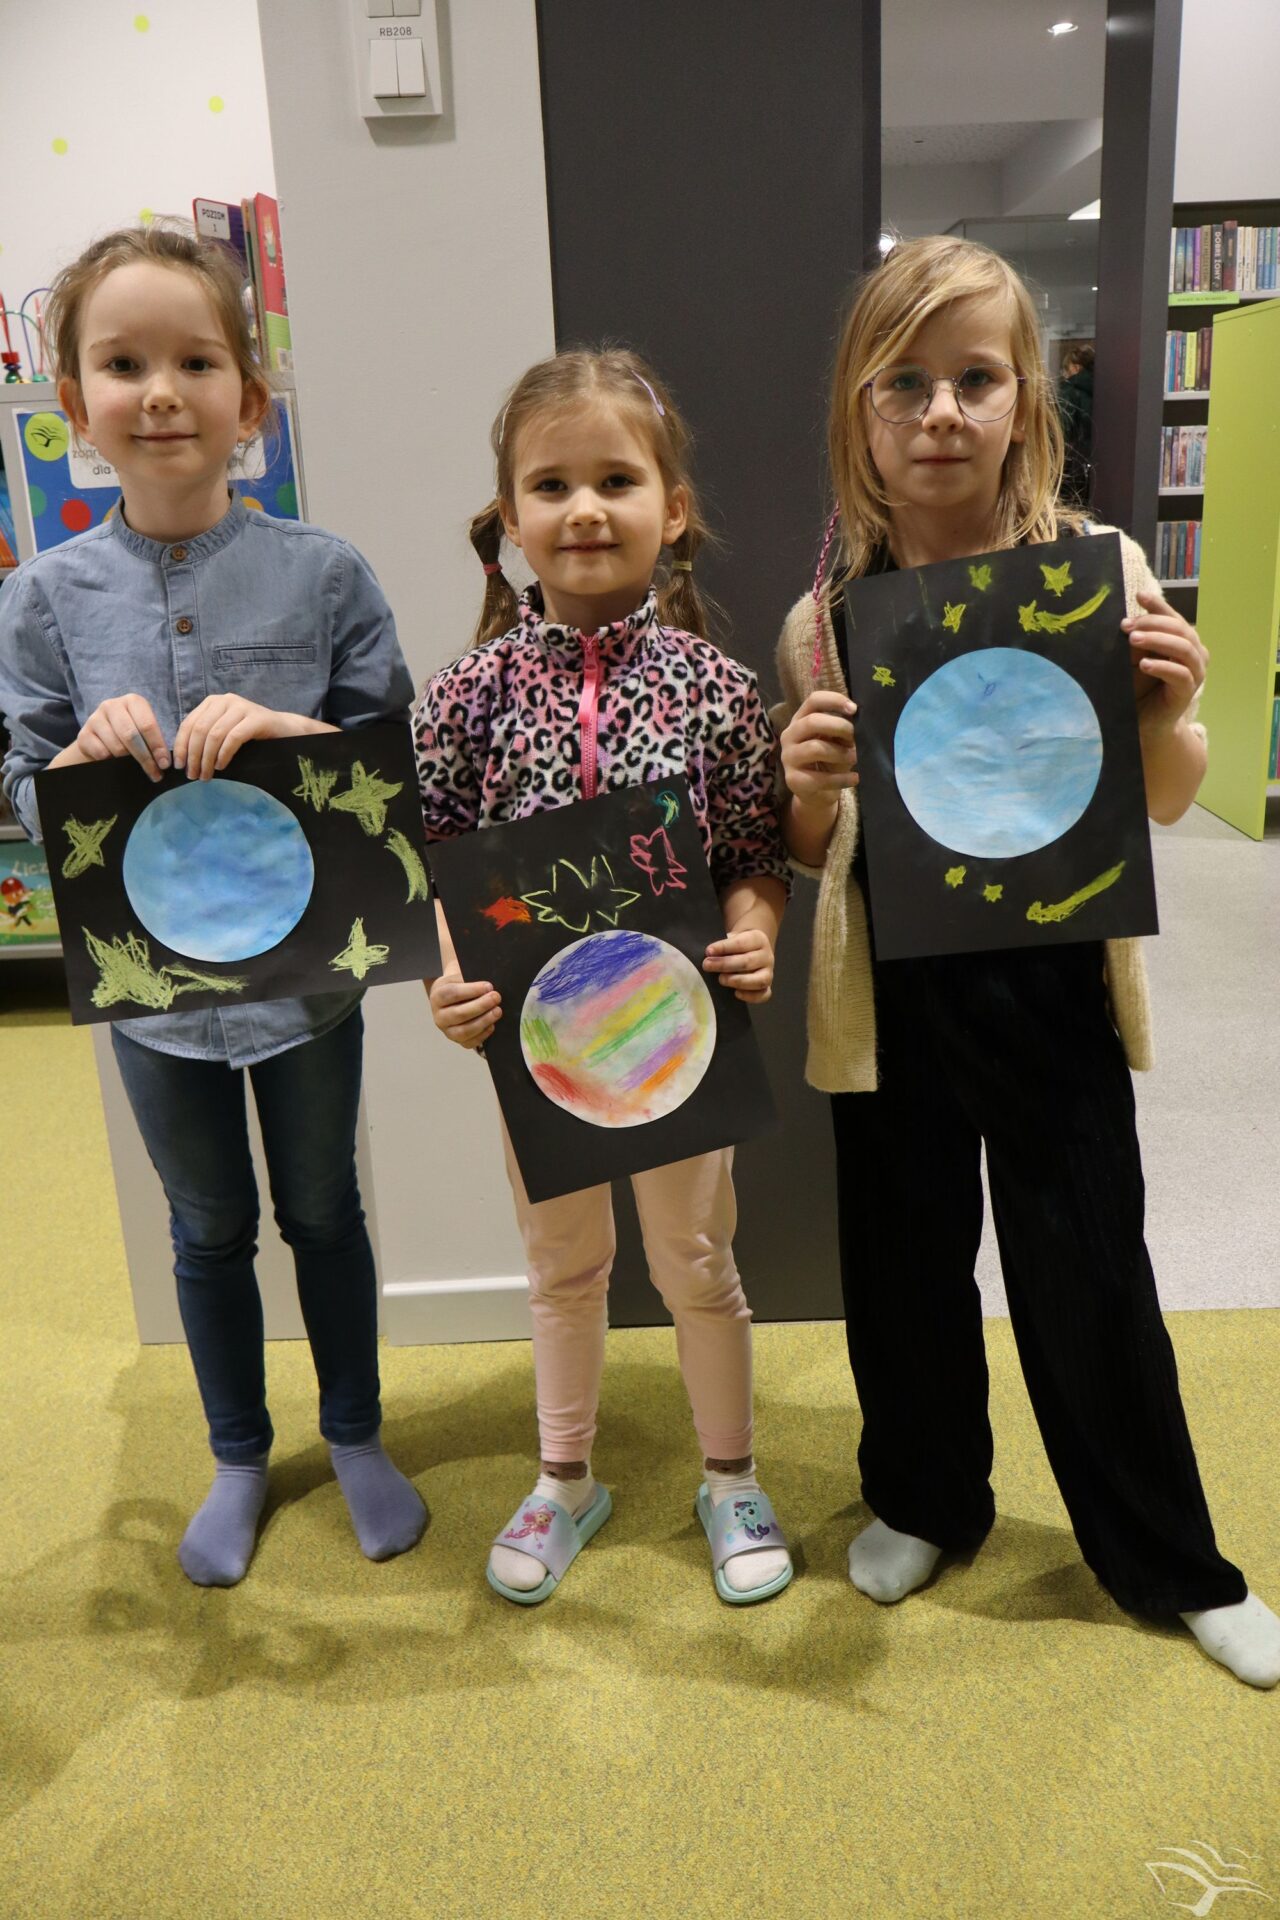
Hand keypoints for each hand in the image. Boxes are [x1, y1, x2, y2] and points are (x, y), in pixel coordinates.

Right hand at [71, 695, 169, 780]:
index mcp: (133, 701)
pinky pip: (101, 753)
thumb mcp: (143, 731)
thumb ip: (153, 740)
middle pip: (131, 736)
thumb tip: (165, 762)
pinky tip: (114, 761)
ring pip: (116, 746)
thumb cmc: (129, 735)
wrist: (98, 739)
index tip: (165, 764)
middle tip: (155, 774)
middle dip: (145, 758)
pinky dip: (111, 761)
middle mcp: (112, 705)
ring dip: (128, 762)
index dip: (157, 746)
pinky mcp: (83, 734)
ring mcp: (95, 718)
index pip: (147, 724)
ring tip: (134, 768)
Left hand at [173, 696, 289, 779]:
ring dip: (207, 759)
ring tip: (206, 775)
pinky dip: (224, 754)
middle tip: (193, 775)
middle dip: (193, 755)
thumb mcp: (224, 732)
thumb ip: (206, 737)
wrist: (286, 730)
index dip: (181, 746)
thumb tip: (184, 758)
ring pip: (214, 735)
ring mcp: (241, 707)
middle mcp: (225, 700)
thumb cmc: (252, 735)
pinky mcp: (257, 718)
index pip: (189, 724)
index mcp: (212, 702)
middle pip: (200, 730)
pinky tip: (221, 766)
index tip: (178, 766)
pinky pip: (233, 738)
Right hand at [426, 972, 501, 1047]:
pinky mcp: (457, 1041)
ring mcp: (447, 1031)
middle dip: (480, 1006)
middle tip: (496, 998)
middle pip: (458, 1014)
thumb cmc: (460, 986)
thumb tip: (487, 986)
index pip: (452, 993)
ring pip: (464, 1031)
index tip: (489, 986)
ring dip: (483, 1021)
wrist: (453, 999)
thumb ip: (470, 978)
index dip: (472, 990)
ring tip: (497, 1011)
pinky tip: (492, 1025)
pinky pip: (469, 1043)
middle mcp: (439, 1016)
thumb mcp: (460, 976)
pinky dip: (482, 1035)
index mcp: (437, 996)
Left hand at [703, 927, 773, 1002]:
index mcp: (758, 939)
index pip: (741, 943)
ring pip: (759, 980)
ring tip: (721, 979)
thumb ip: (722, 945)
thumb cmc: (736, 946)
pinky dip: (750, 996)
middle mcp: (766, 956)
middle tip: (707, 965)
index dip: (724, 947)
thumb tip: (709, 954)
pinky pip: (764, 995)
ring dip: (738, 981)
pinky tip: (736, 993)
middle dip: (725, 964)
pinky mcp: (767, 988)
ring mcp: (768, 973)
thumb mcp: (731, 939)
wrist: (750, 952)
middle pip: (747, 962)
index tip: (708, 951)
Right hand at [780, 690, 857, 804]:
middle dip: (839, 726)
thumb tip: (859, 724)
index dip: (834, 700)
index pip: (813, 700)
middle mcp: (789, 735)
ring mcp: (788, 757)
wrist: (817, 794)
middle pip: (812, 721)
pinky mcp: (792, 780)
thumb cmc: (829, 761)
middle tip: (855, 736)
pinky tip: (854, 778)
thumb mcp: (837, 742)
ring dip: (840, 753)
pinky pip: (819, 778)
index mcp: (800, 720)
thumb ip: (843, 730)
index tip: (854, 710)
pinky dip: (841, 779)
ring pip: (815, 748)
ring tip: (854, 758)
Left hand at [1124, 589, 1207, 735]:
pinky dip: (1162, 666)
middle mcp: (1195, 653)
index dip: (1159, 605)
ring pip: (1184, 648)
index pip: (1173, 617)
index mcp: (1184, 641)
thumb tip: (1125, 620)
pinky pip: (1180, 674)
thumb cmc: (1140, 689)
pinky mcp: (1188, 691)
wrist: (1145, 723)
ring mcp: (1195, 672)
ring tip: (1133, 640)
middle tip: (1127, 625)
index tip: (1139, 596)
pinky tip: (1144, 665)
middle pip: (1180, 629)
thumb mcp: (1134, 659)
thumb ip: (1137, 641)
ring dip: (1158, 641)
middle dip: (1153, 623)